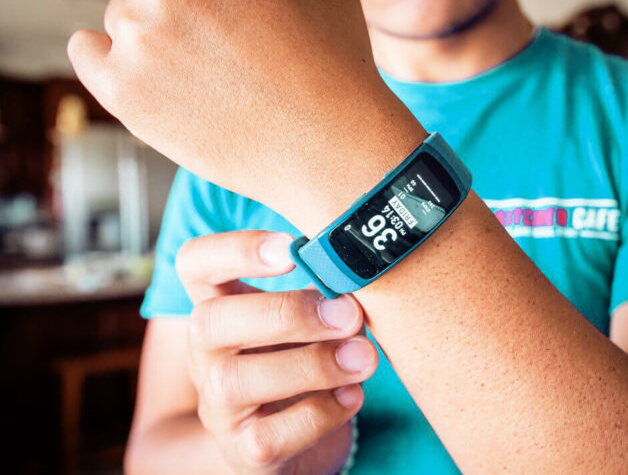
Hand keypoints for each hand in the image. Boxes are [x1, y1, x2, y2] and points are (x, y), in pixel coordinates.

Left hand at [67, 0, 417, 227]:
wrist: (329, 146)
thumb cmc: (331, 57)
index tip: (220, 3)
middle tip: (218, 38)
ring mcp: (137, 36)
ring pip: (123, 16)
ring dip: (153, 33)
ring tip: (207, 72)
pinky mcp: (122, 90)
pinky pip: (86, 51)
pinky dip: (107, 57)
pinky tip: (147, 73)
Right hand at [176, 230, 377, 473]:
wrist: (291, 438)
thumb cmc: (302, 357)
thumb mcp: (307, 318)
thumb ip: (325, 295)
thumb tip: (359, 283)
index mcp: (219, 304)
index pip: (194, 263)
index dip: (233, 249)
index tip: (291, 248)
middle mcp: (205, 353)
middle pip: (209, 321)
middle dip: (286, 313)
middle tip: (348, 313)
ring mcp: (217, 406)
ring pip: (233, 382)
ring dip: (310, 364)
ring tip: (363, 357)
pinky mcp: (242, 451)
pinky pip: (267, 437)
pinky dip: (318, 414)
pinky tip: (353, 396)